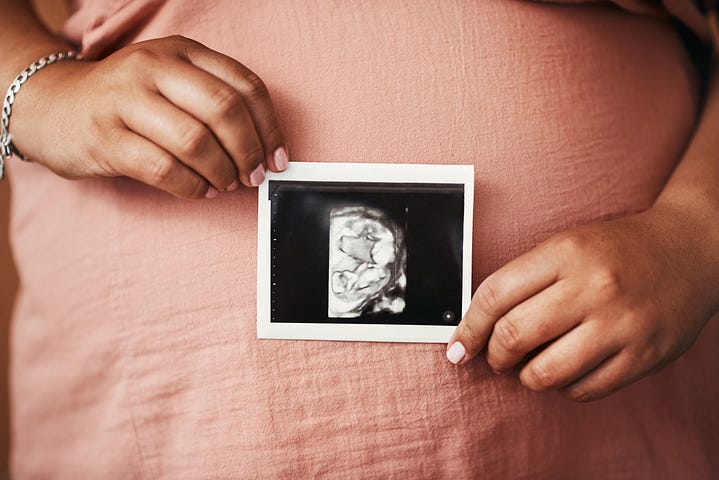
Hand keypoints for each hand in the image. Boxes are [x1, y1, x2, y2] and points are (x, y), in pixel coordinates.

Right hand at [10, 35, 288, 197]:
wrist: (53, 106)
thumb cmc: (127, 100)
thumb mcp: (172, 81)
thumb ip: (215, 102)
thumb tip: (264, 149)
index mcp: (181, 50)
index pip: (245, 85)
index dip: (270, 128)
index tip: (277, 158)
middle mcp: (154, 68)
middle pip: (225, 110)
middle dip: (249, 151)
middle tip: (253, 175)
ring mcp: (126, 101)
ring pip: (196, 141)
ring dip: (222, 172)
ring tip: (224, 184)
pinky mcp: (106, 138)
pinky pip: (164, 169)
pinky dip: (192, 187)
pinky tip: (198, 190)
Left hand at [446, 204, 718, 401]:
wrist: (689, 249)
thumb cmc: (615, 250)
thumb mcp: (565, 245)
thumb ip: (522, 280)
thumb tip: (476, 326)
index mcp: (565, 253)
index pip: (495, 295)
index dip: (468, 328)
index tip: (459, 348)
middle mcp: (592, 287)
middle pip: (514, 336)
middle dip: (493, 355)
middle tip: (496, 357)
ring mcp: (620, 324)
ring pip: (545, 373)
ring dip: (526, 377)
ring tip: (530, 366)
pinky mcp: (643, 356)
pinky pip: (584, 390)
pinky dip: (564, 387)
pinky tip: (566, 370)